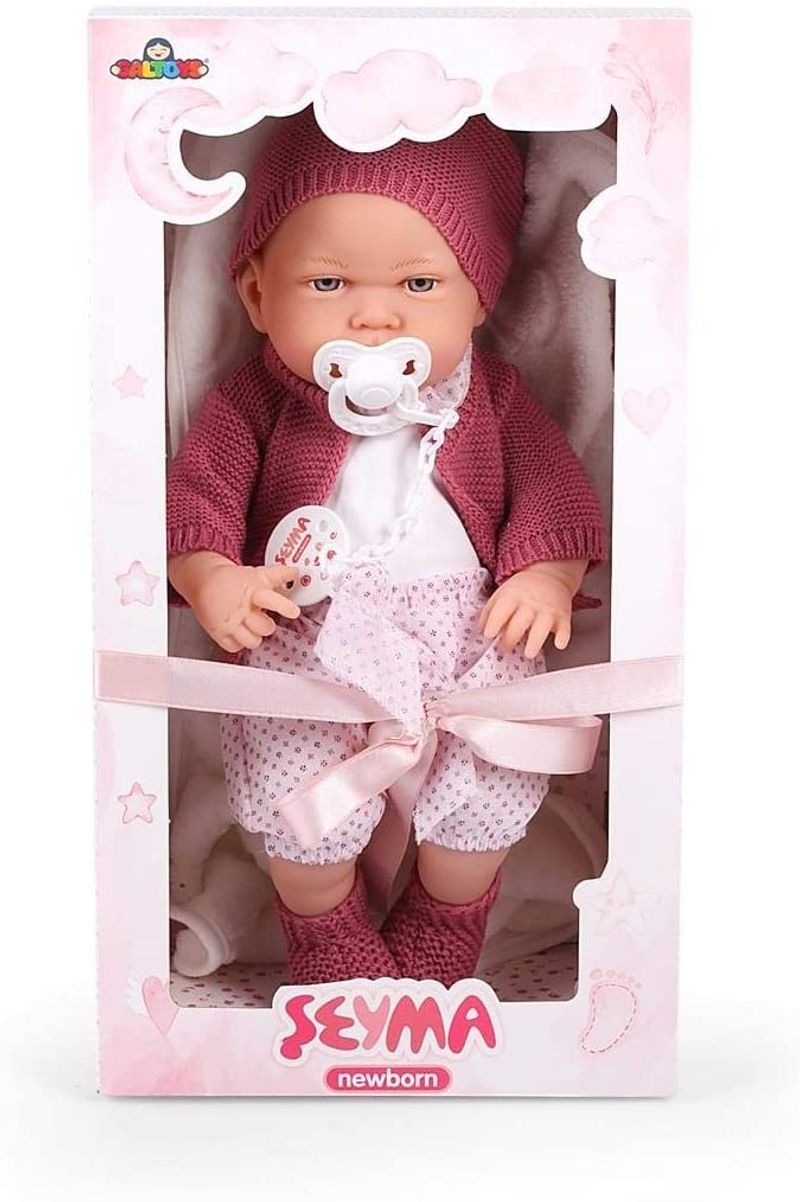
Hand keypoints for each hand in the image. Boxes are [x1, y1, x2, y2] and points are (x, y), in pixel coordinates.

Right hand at [168, 552, 299, 652]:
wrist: (205, 581)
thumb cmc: (234, 580)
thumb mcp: (257, 574)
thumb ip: (279, 575)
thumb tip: (296, 572)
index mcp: (253, 593)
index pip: (271, 600)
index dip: (284, 606)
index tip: (294, 612)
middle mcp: (242, 609)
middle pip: (265, 628)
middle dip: (266, 625)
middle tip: (260, 617)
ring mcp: (230, 623)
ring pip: (252, 642)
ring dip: (254, 635)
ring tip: (249, 625)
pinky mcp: (218, 633)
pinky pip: (235, 647)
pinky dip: (238, 642)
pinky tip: (238, 631)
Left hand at [478, 559, 586, 658]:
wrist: (550, 576)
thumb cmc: (521, 590)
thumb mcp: (501, 594)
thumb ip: (488, 612)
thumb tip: (477, 631)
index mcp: (512, 597)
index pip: (501, 609)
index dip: (494, 622)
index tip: (488, 635)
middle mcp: (530, 604)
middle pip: (519, 623)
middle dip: (510, 639)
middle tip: (504, 649)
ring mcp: (547, 611)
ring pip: (541, 627)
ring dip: (535, 642)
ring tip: (528, 653)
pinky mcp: (563, 617)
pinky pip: (564, 629)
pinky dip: (562, 637)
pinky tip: (558, 644)